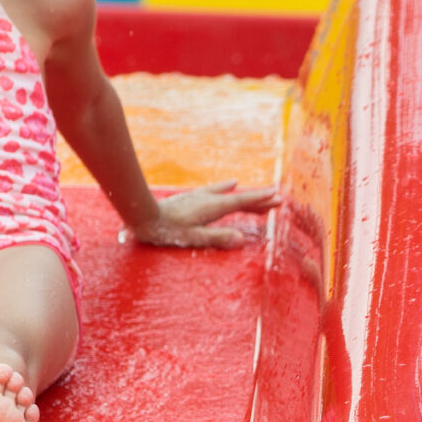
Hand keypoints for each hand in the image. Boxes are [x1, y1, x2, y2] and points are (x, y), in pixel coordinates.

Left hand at [127, 181, 277, 248]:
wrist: (144, 215)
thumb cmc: (167, 230)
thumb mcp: (193, 238)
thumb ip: (217, 237)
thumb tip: (242, 239)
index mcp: (213, 207)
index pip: (242, 203)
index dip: (260, 201)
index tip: (277, 197)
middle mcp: (210, 198)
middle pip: (240, 198)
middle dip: (259, 199)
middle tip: (278, 200)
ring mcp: (202, 196)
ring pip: (231, 195)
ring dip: (247, 196)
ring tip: (262, 197)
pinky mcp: (194, 196)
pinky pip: (218, 190)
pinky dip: (228, 188)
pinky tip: (233, 182)